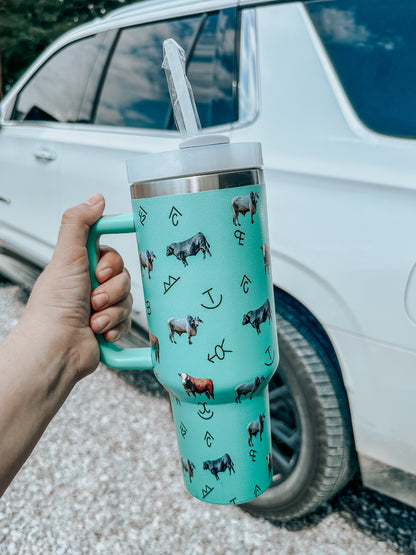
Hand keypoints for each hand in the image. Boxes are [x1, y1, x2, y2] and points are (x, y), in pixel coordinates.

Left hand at [20, 193, 131, 380]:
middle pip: (123, 276)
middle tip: (92, 296)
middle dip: (111, 289)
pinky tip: (99, 331)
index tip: (105, 268)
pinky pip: (128, 322)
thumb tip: (94, 200)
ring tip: (93, 317)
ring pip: (127, 300)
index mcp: (78, 267)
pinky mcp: (108, 328)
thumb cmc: (52, 309)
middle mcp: (89, 286)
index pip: (109, 253)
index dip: (110, 261)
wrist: (55, 350)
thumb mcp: (66, 257)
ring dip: (111, 310)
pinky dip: (115, 327)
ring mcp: (99, 308)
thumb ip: (79, 224)